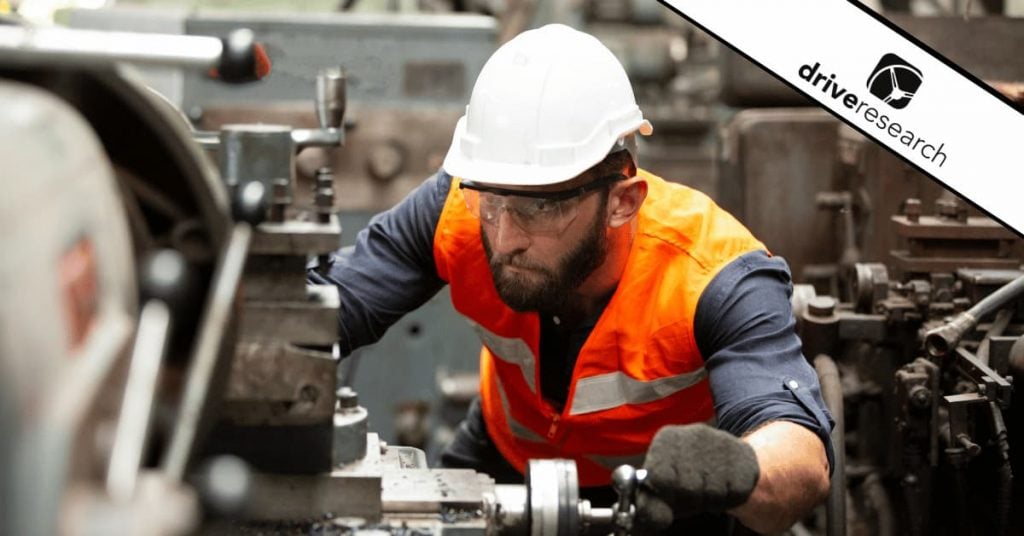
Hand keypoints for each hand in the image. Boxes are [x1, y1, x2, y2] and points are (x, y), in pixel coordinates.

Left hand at [634, 424, 759, 532]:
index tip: (669, 492)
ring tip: (707, 490)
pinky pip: (737, 492)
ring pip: (714, 492)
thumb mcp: (661, 487)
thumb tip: (658, 518)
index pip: (661, 476)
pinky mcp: (743, 453)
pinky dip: (730, 498)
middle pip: (689, 488)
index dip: (666, 494)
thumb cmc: (683, 476)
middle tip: (691, 495)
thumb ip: (651, 502)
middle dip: (690, 500)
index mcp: (667, 438)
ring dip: (711, 501)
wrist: (721, 459)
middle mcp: (694, 433)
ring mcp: (721, 441)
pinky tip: (724, 487)